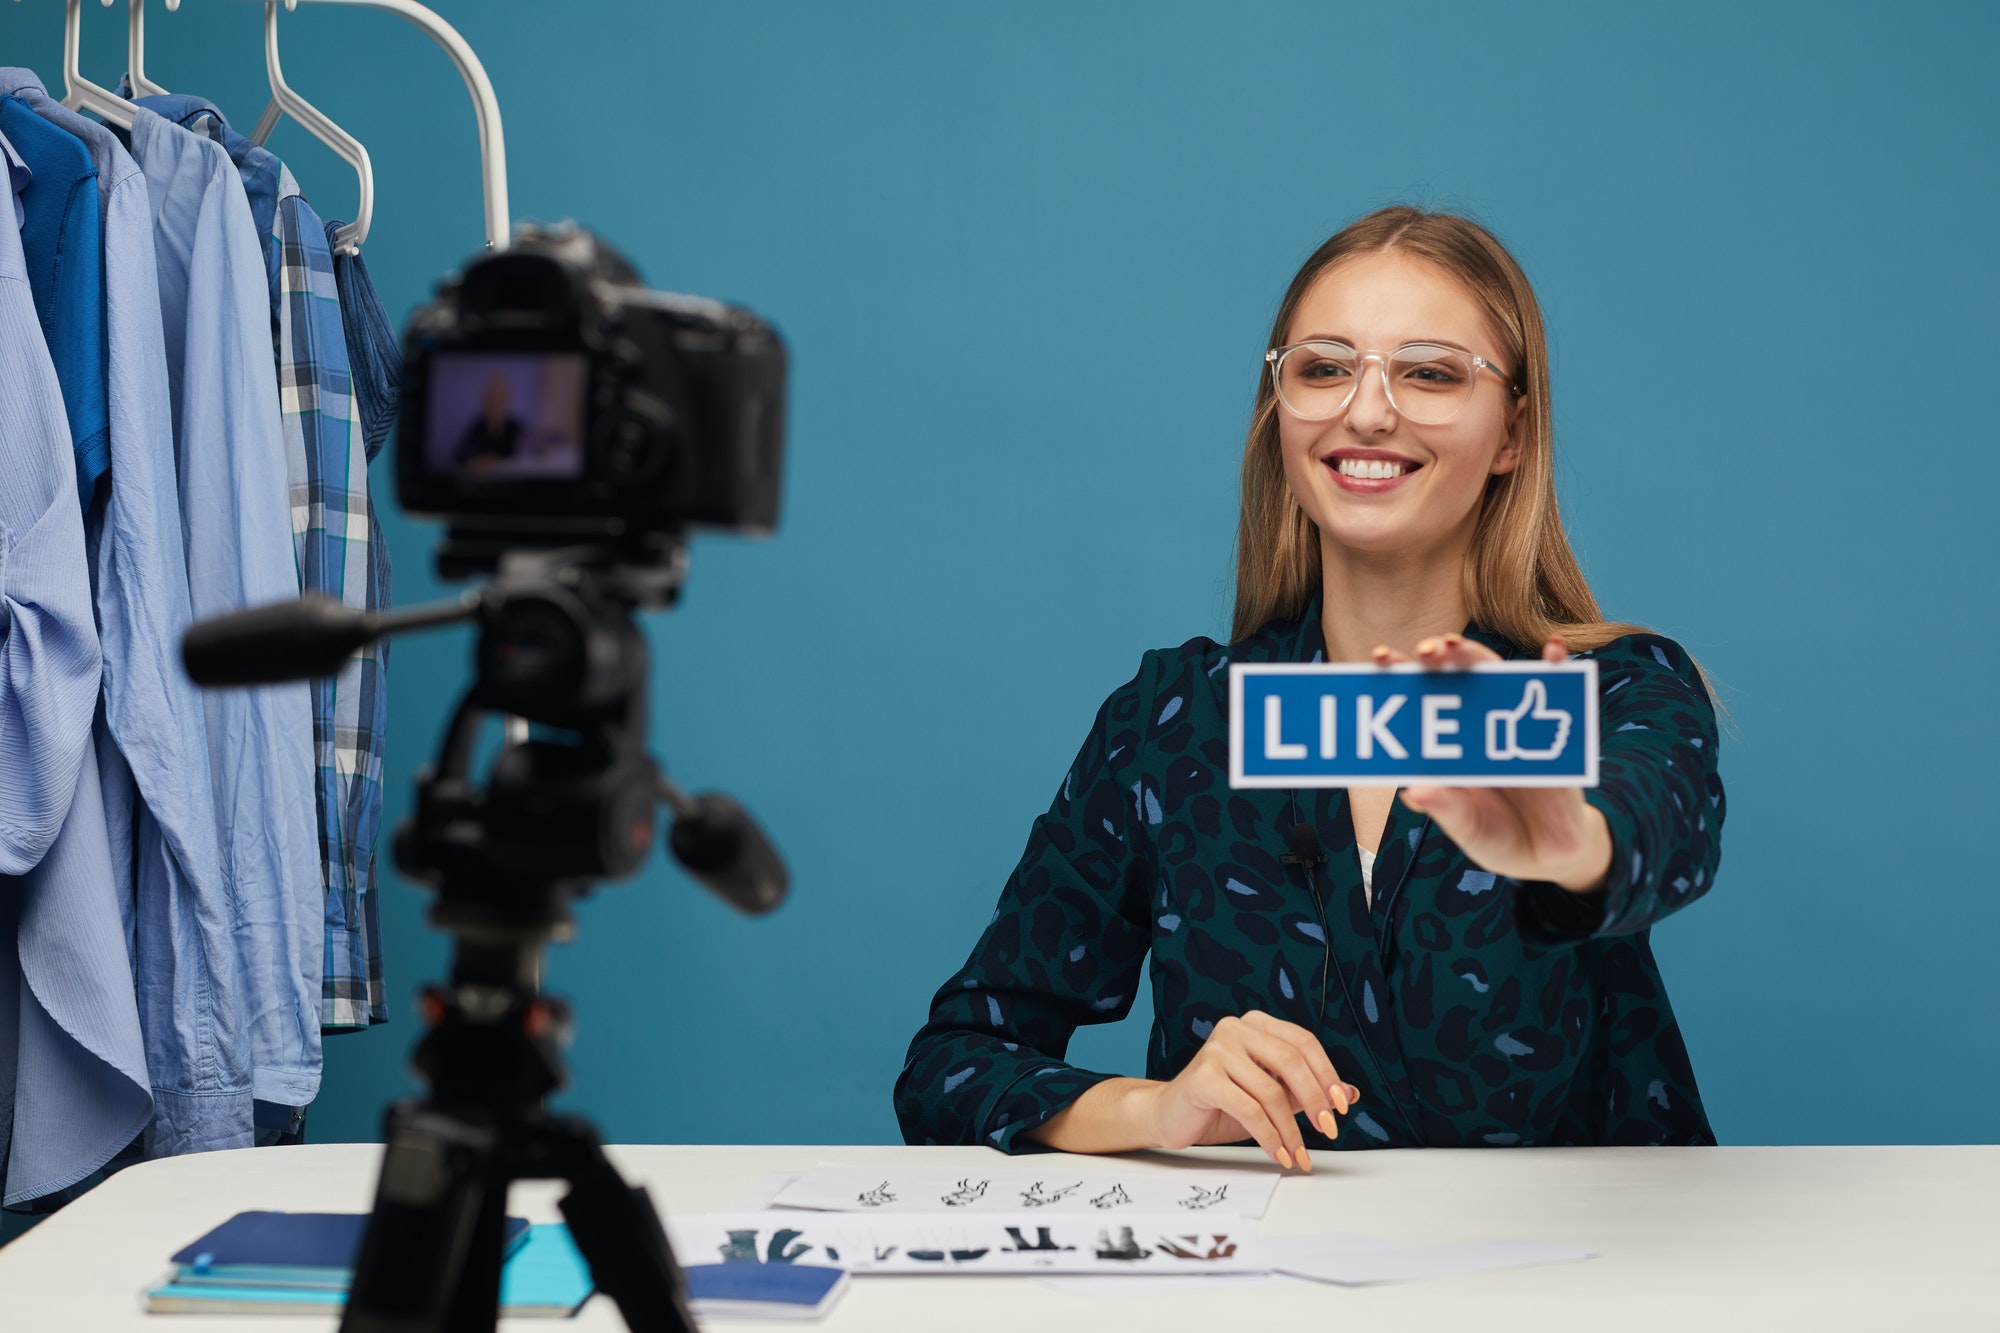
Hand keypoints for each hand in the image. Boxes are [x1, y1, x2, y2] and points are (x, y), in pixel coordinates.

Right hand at [1142, 1010, 1361, 1172]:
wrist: (1170, 1115)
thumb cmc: (1222, 1103)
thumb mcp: (1271, 1095)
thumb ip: (1305, 1091)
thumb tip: (1351, 1094)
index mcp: (1256, 1025)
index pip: (1303, 1042)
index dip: (1327, 1074)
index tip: (1341, 1106)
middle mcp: (1236, 1028)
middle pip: (1290, 1061)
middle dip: (1315, 1099)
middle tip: (1329, 1130)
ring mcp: (1217, 1049)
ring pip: (1271, 1091)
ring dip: (1291, 1130)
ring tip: (1299, 1154)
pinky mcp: (1204, 1076)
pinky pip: (1249, 1109)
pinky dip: (1269, 1136)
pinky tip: (1279, 1154)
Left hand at [1379, 634, 1611, 893]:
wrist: (1547, 856)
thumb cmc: (1497, 835)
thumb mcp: (1469, 828)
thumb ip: (1447, 809)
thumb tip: (1412, 793)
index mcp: (1448, 744)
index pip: (1420, 700)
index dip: (1402, 674)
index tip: (1380, 657)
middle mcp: (1477, 725)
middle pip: (1454, 678)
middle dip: (1436, 658)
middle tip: (1424, 651)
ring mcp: (1514, 724)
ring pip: (1495, 678)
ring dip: (1477, 656)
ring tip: (1456, 645)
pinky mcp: (1553, 733)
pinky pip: (1558, 694)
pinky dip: (1557, 670)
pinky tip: (1553, 650)